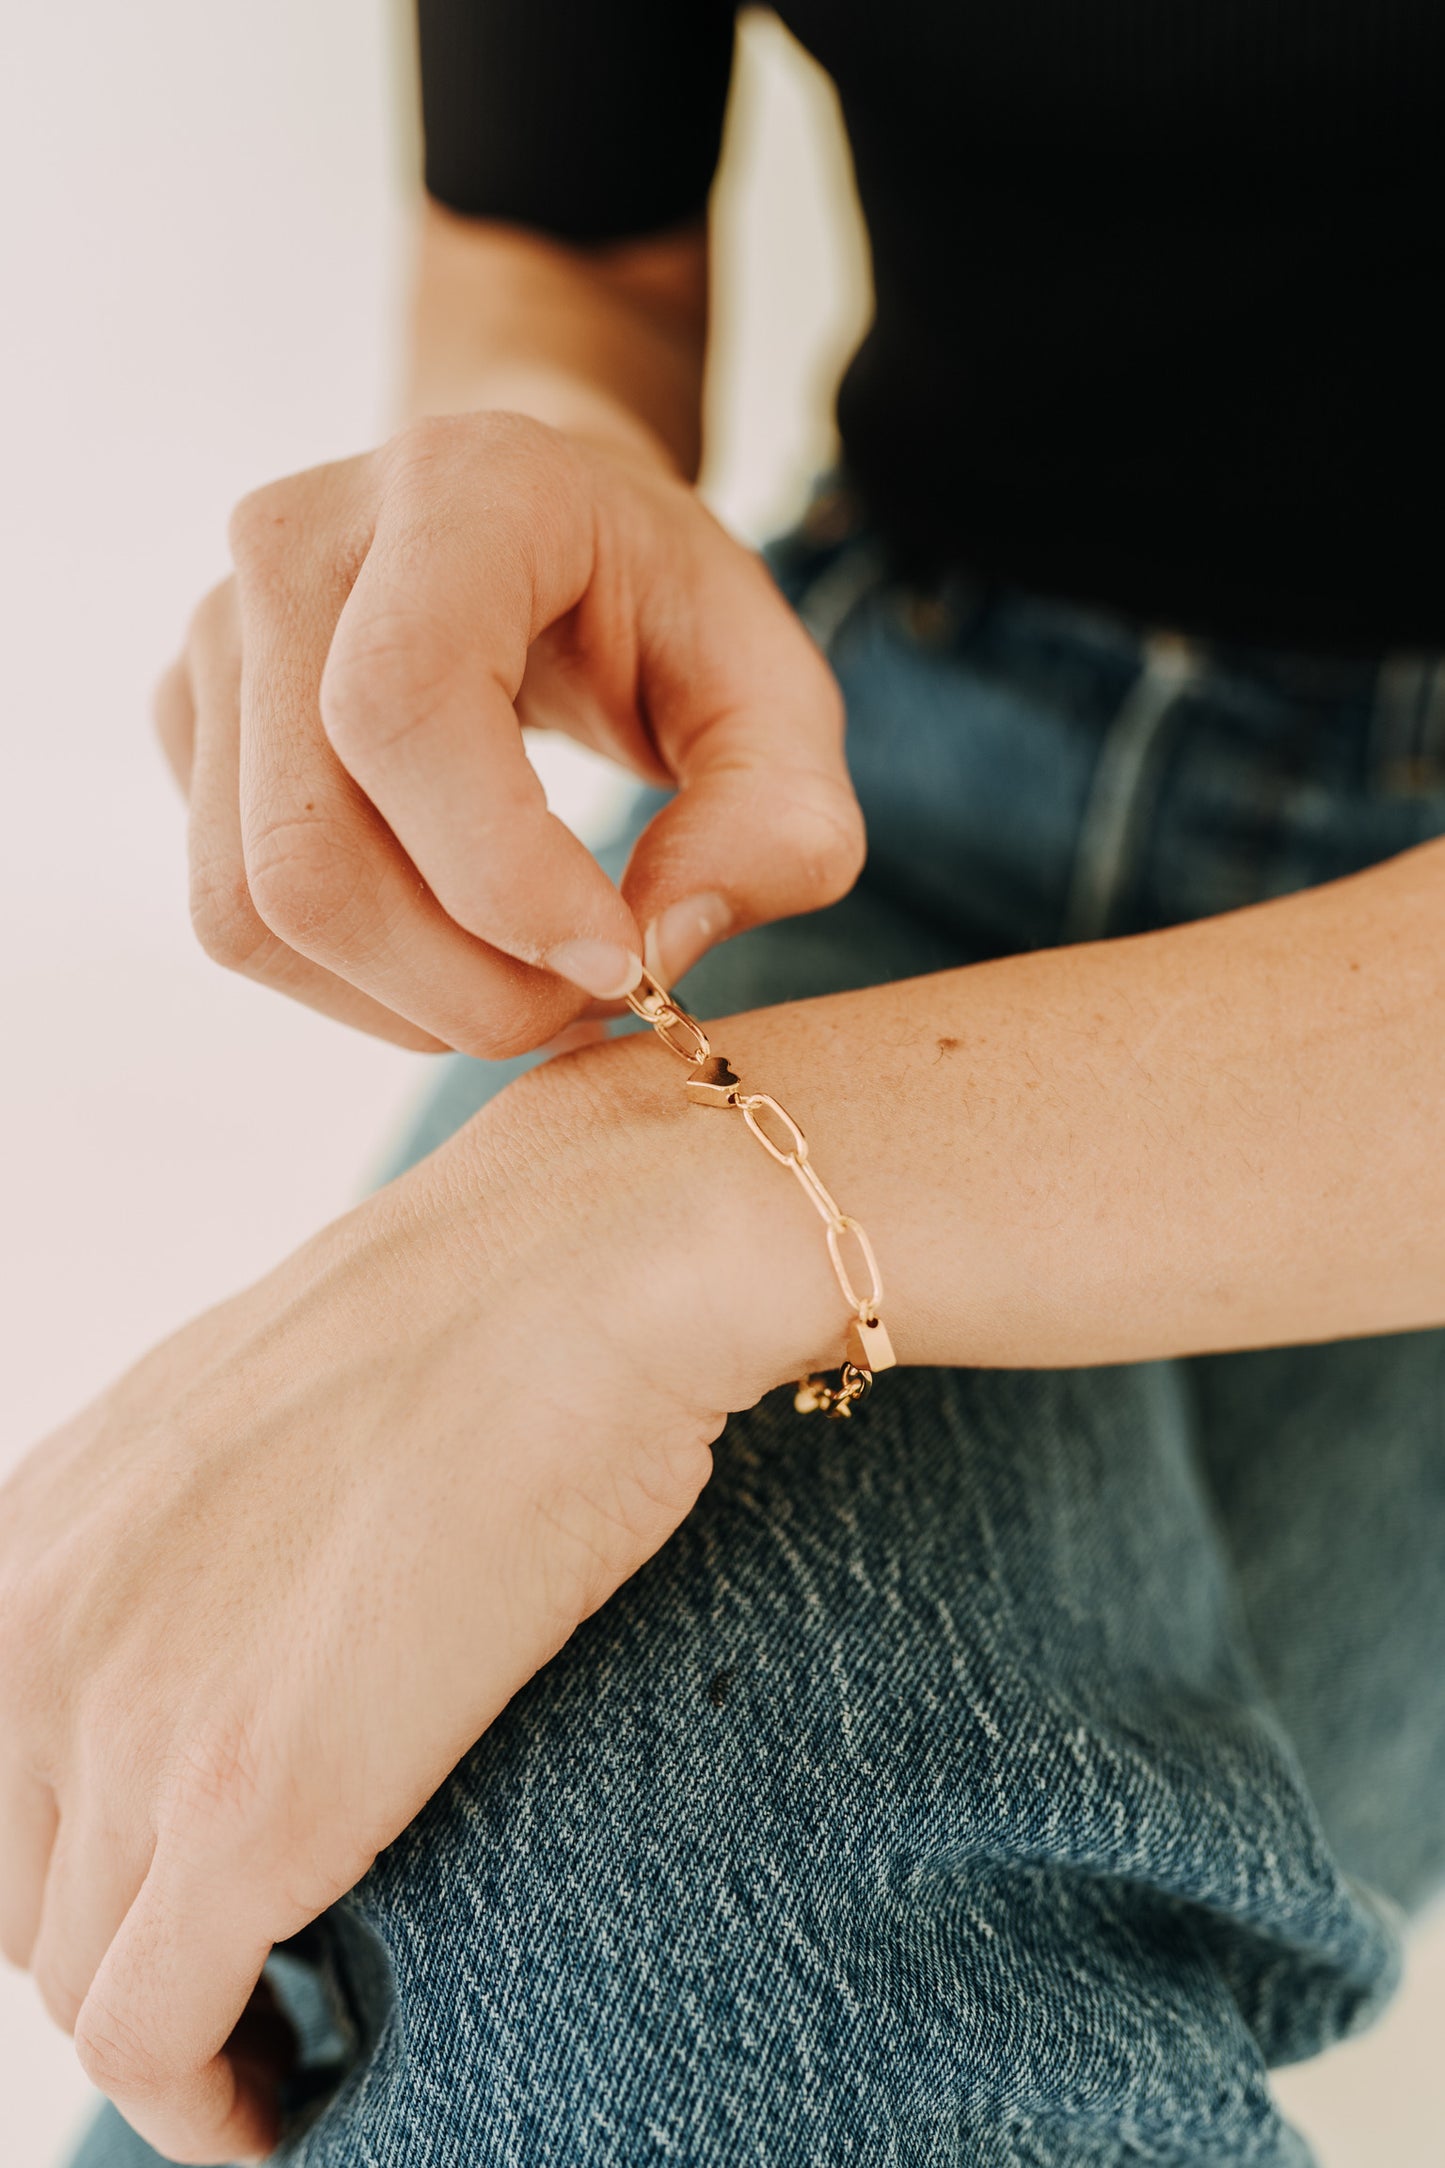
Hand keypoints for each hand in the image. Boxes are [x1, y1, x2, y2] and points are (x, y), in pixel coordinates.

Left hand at [0, 1045, 817, 2162]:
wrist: (585, 1273)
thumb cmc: (470, 1320)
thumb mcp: (253, 1413)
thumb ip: (186, 1540)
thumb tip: (240, 1637)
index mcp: (24, 1534)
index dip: (82, 1862)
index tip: (173, 1900)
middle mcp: (29, 1631)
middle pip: (21, 1890)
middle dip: (122, 1941)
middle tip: (251, 1962)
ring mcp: (125, 1722)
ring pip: (85, 1976)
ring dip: (179, 2027)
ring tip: (282, 2034)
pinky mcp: (248, 1809)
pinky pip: (162, 2041)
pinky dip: (217, 2106)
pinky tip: (287, 2104)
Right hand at [154, 411, 862, 1056]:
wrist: (539, 517)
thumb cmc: (657, 601)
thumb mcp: (778, 691)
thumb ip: (781, 821)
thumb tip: (661, 953)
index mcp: (458, 490)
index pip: (400, 704)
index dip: (501, 876)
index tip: (622, 962)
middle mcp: (297, 545)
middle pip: (309, 850)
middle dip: (466, 986)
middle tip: (593, 997)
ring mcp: (217, 634)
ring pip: (253, 911)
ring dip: (410, 1003)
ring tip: (533, 983)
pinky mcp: (186, 718)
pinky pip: (238, 917)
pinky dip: (360, 984)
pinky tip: (460, 948)